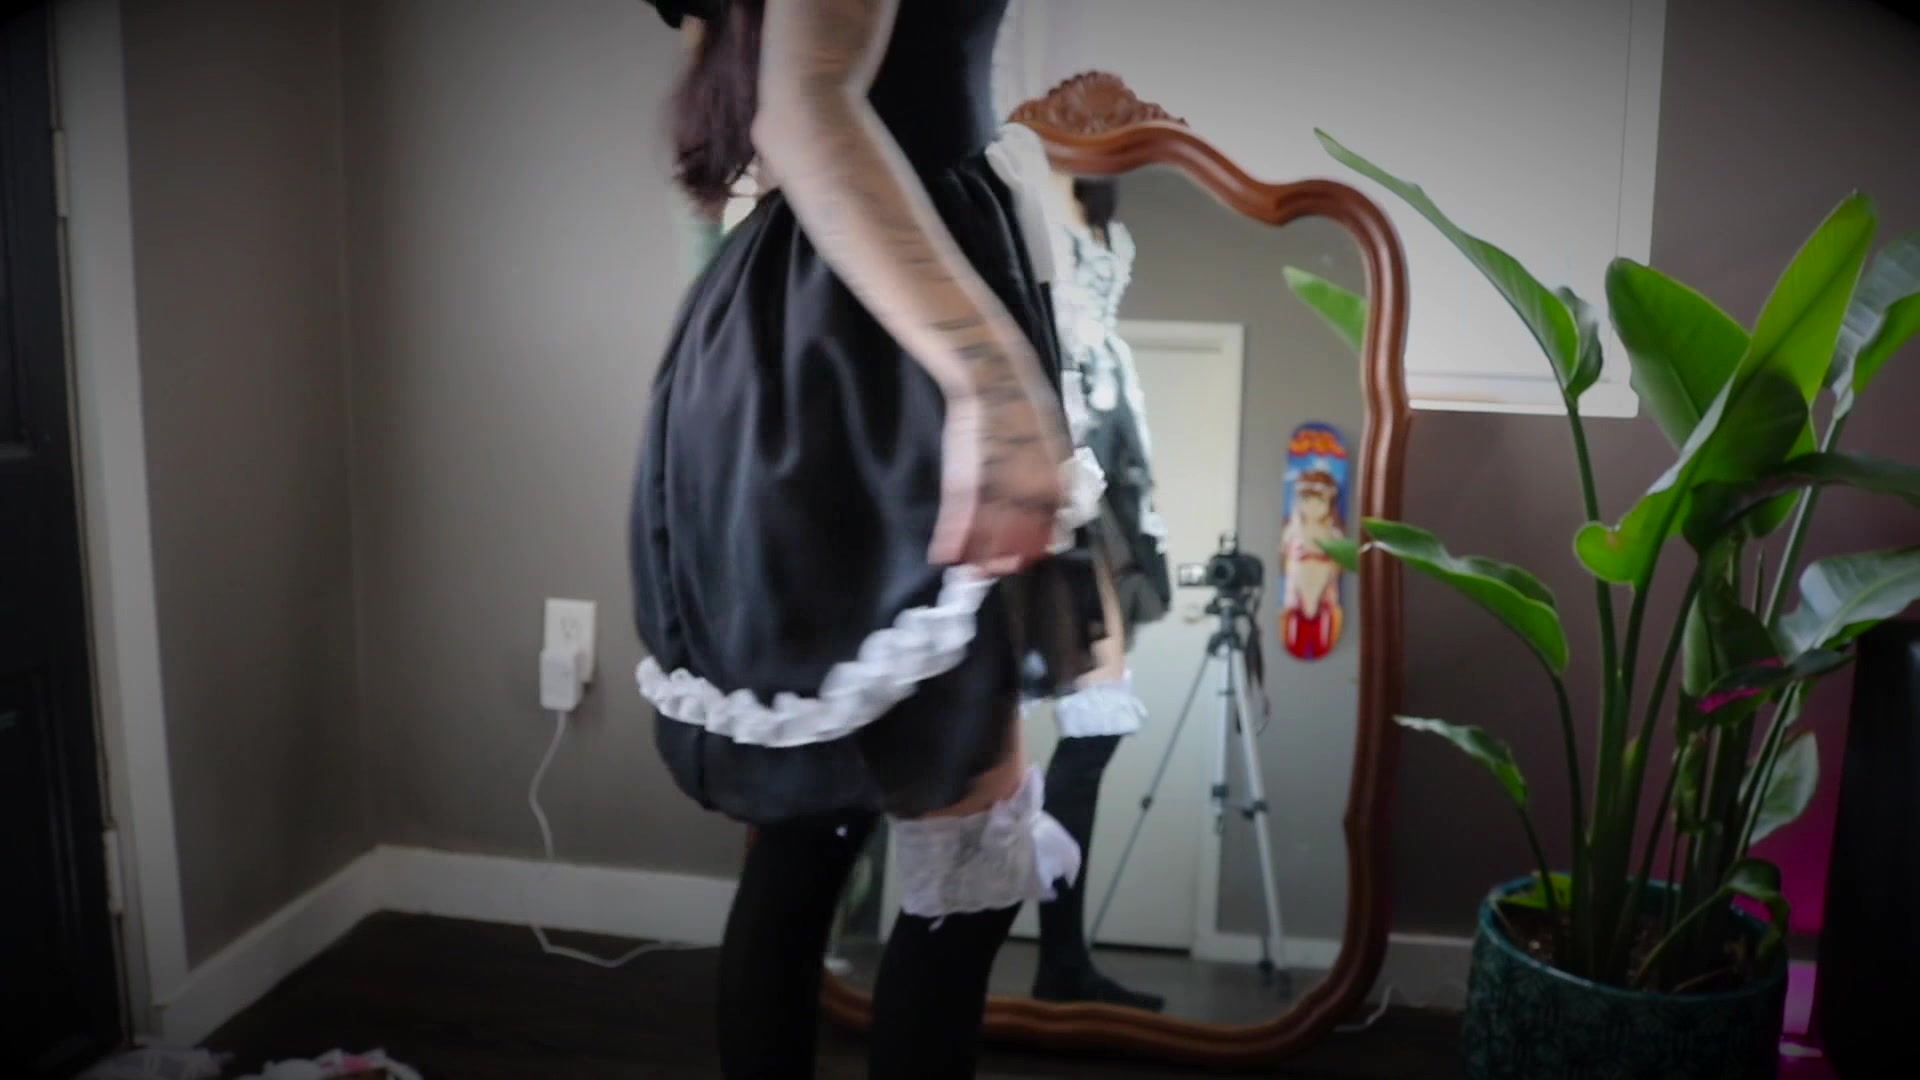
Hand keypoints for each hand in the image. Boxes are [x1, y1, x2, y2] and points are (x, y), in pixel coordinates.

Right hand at [929, 358, 1069, 574]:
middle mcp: (1028, 484)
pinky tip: (945, 553)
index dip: (1040, 540)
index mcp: (1052, 475)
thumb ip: (1052, 469)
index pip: (1050, 519)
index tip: (1033, 555)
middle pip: (1020, 531)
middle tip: (999, 568)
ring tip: (973, 570)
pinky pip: (959, 513)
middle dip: (1008, 554)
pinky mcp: (966, 475)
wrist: (992, 375)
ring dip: (980, 552)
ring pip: (989, 529)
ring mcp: (996, 481)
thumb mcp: (1050, 437)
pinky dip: (952, 535)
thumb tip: (1058, 496)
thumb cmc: (1020, 402)